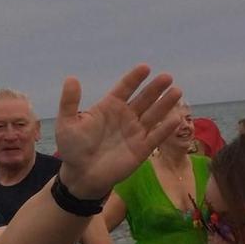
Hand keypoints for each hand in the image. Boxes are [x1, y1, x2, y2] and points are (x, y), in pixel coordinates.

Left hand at [53, 65, 183, 198]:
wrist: (81, 176)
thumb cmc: (73, 148)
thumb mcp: (67, 124)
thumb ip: (70, 102)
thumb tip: (71, 78)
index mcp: (110, 107)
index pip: (125, 88)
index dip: (134, 78)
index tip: (145, 68)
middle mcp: (126, 116)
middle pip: (144, 99)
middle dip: (155, 88)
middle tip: (167, 77)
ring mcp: (136, 132)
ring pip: (154, 114)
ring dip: (165, 103)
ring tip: (177, 91)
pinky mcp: (142, 149)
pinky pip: (156, 136)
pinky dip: (166, 128)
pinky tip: (175, 118)